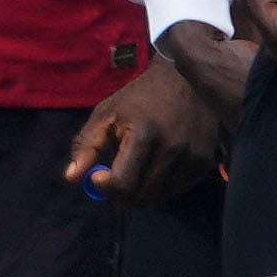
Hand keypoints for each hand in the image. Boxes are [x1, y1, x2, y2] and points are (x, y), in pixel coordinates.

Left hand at [74, 38, 237, 199]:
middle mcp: (171, 148)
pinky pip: (177, 189)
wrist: (183, 80)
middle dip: (122, 194)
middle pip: (141, 195)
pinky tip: (156, 168)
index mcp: (142, 133)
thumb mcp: (106, 113)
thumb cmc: (138, 97)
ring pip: (160, 196)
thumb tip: (71, 178)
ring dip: (142, 193)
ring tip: (135, 173)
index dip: (106, 187)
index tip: (99, 178)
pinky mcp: (205, 162)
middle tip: (115, 180)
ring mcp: (192, 157)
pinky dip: (162, 187)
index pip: (123, 182)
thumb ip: (87, 145)